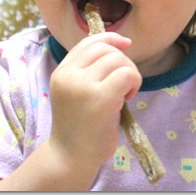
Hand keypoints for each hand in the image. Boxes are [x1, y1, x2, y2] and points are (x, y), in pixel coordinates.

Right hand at [47, 32, 141, 170]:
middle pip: (106, 49)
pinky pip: (127, 74)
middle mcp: (69, 75)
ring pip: (119, 60)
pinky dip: (134, 82)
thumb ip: (89, 69)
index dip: (110, 38)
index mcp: (62, 71)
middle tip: (124, 84)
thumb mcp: (76, 91)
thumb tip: (120, 44)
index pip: (88, 42)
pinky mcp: (100, 98)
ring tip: (124, 94)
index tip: (126, 44)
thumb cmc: (79, 125)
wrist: (71, 156)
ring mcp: (83, 86)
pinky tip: (127, 98)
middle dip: (123, 61)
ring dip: (130, 74)